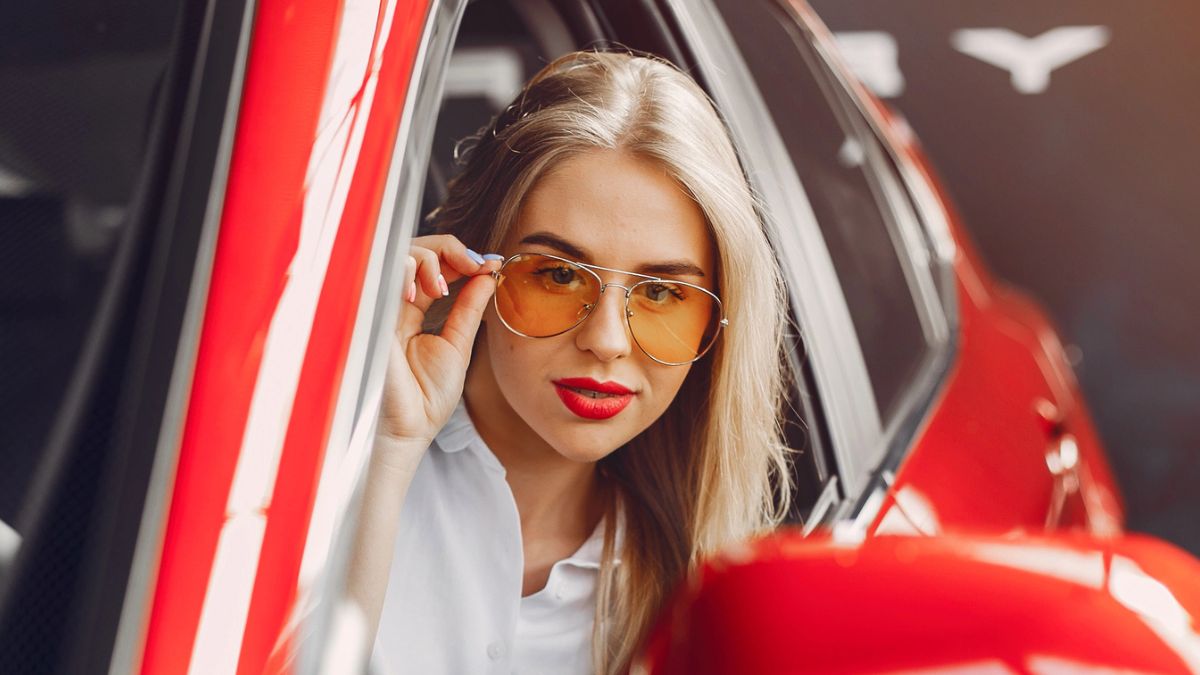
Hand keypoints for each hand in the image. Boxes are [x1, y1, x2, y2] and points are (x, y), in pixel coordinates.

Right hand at [377, 235, 500, 452]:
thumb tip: (488, 275)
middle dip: (447, 250)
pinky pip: (383, 272)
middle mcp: (392, 304)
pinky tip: (426, 289)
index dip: (457, 257)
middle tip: (473, 266)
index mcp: (410, 310)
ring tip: (443, 287)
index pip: (428, 266)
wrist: (408, 428)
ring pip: (398, 253)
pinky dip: (407, 269)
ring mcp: (379, 305)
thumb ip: (469, 308)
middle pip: (412, 250)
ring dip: (429, 259)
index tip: (489, 264)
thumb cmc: (426, 396)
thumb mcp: (457, 343)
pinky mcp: (369, 310)